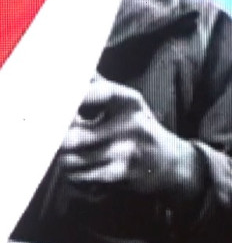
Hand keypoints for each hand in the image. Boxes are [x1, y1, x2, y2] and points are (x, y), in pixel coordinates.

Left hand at [57, 76, 197, 200]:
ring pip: (74, 159)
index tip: (53, 105)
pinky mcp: (124, 173)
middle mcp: (133, 124)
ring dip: (63, 160)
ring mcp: (129, 150)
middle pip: (75, 136)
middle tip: (50, 140)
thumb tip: (78, 66)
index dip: (76, 98)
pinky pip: (82, 176)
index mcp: (131, 102)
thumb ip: (99, 86)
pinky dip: (73, 175)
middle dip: (57, 142)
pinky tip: (78, 169)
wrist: (170, 160)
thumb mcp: (127, 104)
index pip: (102, 93)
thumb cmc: (139, 128)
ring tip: (65, 155)